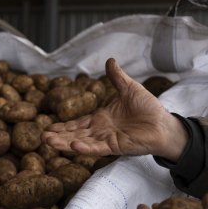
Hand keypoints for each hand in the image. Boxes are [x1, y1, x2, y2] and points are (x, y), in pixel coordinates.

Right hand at [41, 58, 186, 159]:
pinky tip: (74, 145)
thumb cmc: (149, 108)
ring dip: (65, 142)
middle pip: (74, 134)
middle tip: (42, 136)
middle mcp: (100, 131)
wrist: (165, 123)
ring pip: (81, 142)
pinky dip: (86, 147)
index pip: (76, 124)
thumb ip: (116, 77)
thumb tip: (109, 60)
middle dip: (58, 136)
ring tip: (48, 142)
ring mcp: (106, 140)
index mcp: (100, 120)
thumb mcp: (129, 89)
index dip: (62, 126)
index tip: (47, 128)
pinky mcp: (116, 146)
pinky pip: (98, 147)